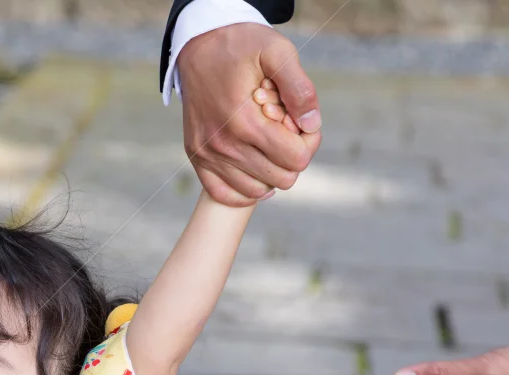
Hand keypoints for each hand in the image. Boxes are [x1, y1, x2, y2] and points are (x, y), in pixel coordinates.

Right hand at [177, 23, 321, 206]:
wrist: (199, 45)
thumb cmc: (241, 46)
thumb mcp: (277, 51)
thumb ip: (300, 88)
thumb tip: (312, 125)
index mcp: (244, 122)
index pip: (296, 159)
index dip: (310, 142)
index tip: (303, 123)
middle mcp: (223, 145)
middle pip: (281, 178)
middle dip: (293, 156)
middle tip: (287, 131)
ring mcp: (207, 154)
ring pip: (256, 190)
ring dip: (271, 170)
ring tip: (269, 143)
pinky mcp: (196, 156)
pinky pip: (224, 193)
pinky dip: (245, 188)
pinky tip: (256, 169)